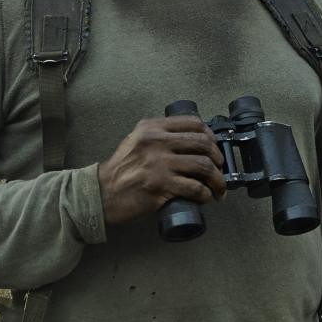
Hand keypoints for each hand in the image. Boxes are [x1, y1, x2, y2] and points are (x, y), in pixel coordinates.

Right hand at [97, 117, 225, 225]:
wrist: (102, 193)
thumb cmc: (121, 170)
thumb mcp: (136, 140)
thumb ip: (158, 136)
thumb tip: (189, 140)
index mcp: (152, 128)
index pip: (193, 123)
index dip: (211, 135)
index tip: (215, 147)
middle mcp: (156, 142)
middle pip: (202, 144)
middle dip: (218, 159)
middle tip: (220, 170)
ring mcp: (158, 164)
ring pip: (203, 166)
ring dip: (217, 180)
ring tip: (219, 189)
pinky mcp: (160, 185)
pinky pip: (194, 188)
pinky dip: (206, 195)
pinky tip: (207, 198)